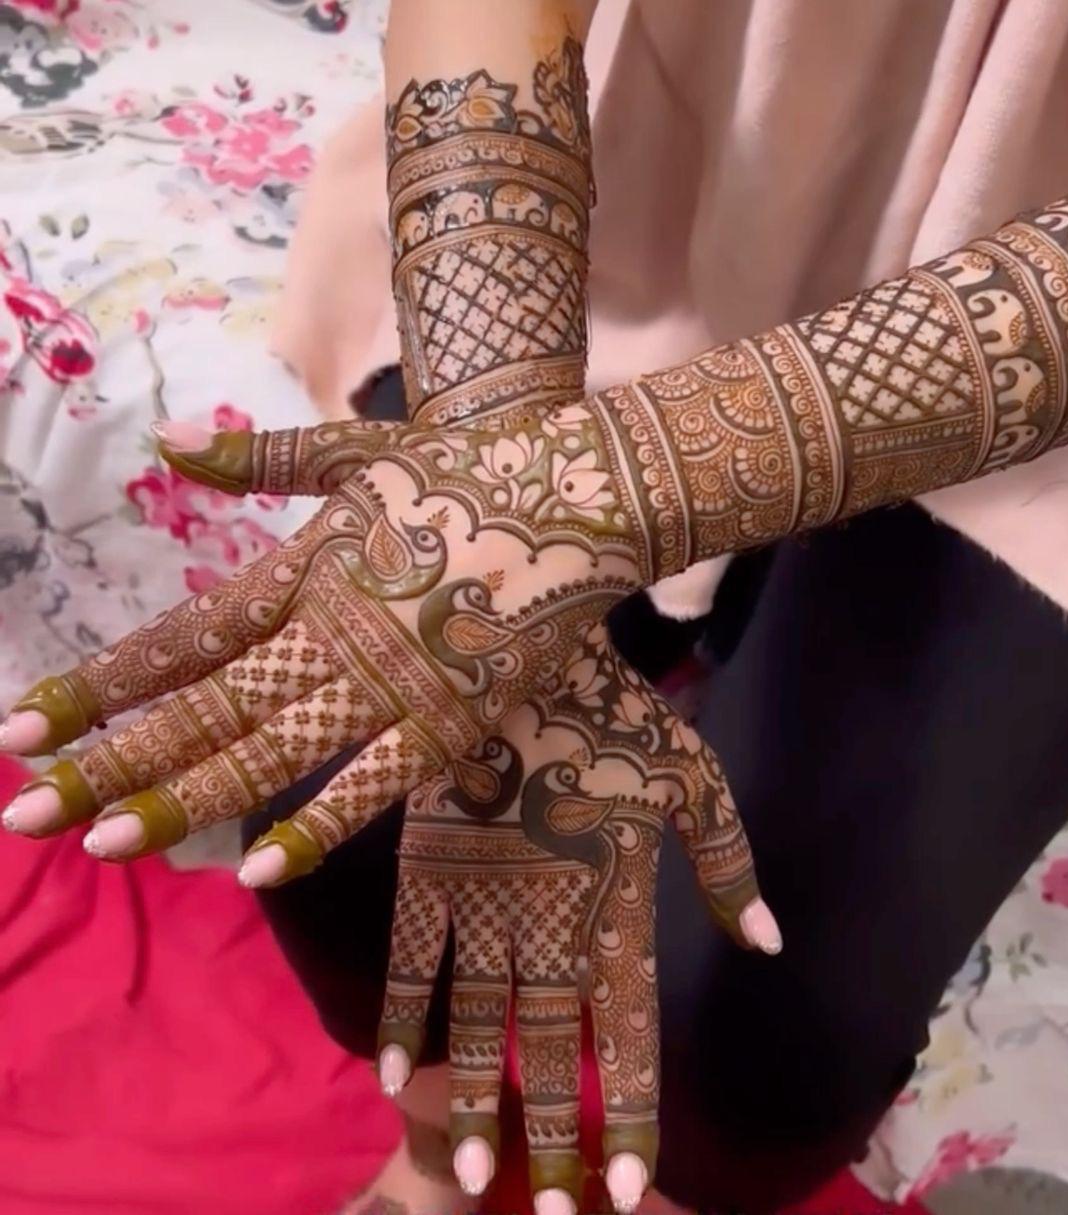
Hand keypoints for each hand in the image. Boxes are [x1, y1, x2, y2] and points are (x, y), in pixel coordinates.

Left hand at [0, 404, 656, 882]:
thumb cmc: (470, 468)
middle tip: (22, 813)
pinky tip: (257, 870)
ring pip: (271, 751)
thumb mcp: (360, 446)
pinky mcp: (456, 716)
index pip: (182, 638)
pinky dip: (317, 824)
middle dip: (113, 761)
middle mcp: (330, 629)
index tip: (21, 726)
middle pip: (205, 708)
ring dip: (185, 800)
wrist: (582, 491)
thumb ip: (264, 455)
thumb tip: (170, 440)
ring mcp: (392, 677)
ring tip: (103, 846)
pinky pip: (377, 782)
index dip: (101, 684)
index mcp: (303, 567)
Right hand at [377, 623, 778, 1213]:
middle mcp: (550, 918)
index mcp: (617, 902)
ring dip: (476, 1102)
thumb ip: (726, 864)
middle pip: (553, 1046)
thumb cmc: (615, 713)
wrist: (522, 650)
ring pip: (480, 1022)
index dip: (628, 1110)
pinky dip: (401, 1020)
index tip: (624, 1185)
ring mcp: (482, 899)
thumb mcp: (692, 779)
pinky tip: (395, 1076)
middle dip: (554, 1133)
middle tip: (549, 1211)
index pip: (628, 1030)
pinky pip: (411, 962)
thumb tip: (766, 943)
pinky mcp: (429, 870)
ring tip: (473, 1173)